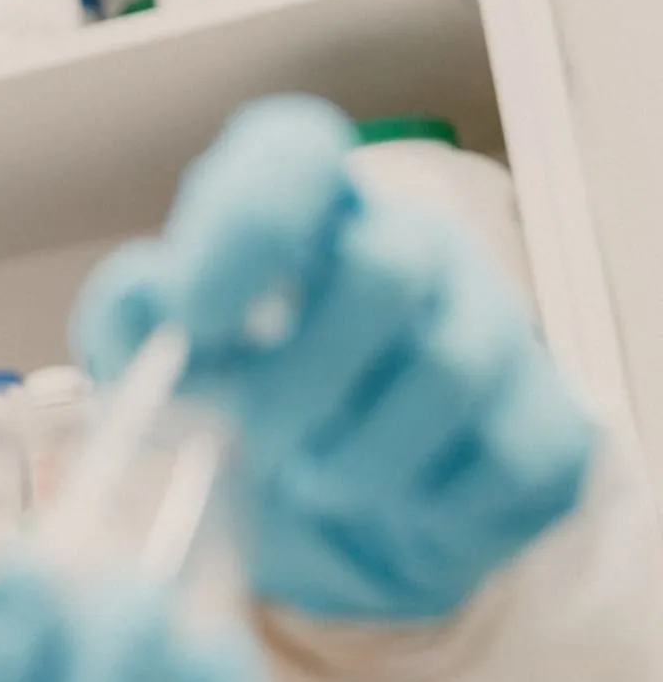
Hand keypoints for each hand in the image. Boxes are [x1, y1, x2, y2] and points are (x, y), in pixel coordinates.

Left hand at [73, 96, 594, 620]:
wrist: (321, 531)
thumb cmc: (236, 414)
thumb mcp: (155, 369)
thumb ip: (133, 321)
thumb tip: (151, 295)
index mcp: (305, 220)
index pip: (296, 151)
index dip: (248, 221)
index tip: (193, 319)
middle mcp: (411, 250)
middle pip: (388, 266)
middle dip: (300, 378)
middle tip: (250, 441)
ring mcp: (495, 329)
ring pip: (451, 368)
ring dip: (357, 455)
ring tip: (310, 485)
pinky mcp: (548, 424)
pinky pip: (510, 456)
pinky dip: (433, 505)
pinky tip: (394, 511)